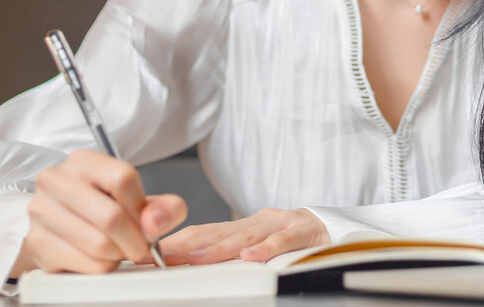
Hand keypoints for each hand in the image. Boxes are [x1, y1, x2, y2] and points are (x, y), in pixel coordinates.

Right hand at [11, 149, 186, 275]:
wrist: (60, 226)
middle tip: (141, 246)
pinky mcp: (37, 243)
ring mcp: (42, 212)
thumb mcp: (137, 199)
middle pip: (111, 216)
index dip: (143, 208)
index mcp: (83, 161)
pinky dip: (103, 266)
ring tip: (120, 249)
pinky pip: (86, 264)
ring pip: (99, 244)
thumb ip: (162, 207)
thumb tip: (155, 222)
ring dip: (119, 254)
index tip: (148, 222)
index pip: (123, 178)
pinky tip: (101, 257)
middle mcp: (56, 181)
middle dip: (135, 239)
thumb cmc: (102, 208)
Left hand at [159, 208, 330, 264]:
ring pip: (246, 237)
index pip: (205, 232)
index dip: (179, 241)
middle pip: (219, 233)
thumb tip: (189, 261)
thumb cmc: (290, 237)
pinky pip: (283, 241)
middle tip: (162, 257)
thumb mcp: (256, 240)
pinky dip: (267, 249)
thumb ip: (228, 248)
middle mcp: (257, 222)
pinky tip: (252, 257)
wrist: (332, 225)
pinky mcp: (302, 233)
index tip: (152, 253)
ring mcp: (279, 225)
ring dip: (218, 249)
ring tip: (196, 259)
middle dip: (189, 245)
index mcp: (243, 225)